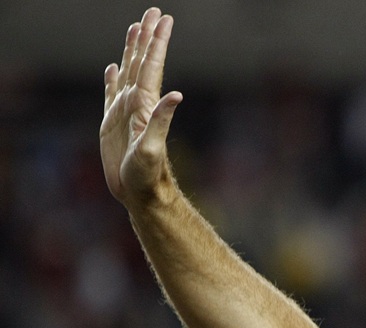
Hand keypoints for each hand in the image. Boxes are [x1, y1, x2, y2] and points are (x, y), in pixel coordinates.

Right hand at [100, 7, 182, 207]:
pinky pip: (111, 95)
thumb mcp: (154, 148)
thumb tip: (176, 95)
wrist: (140, 193)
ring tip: (135, 28)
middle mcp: (137, 104)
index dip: (157, 42)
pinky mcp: (112, 124)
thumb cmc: (148, 175)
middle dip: (147, 37)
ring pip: (128, 73)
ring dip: (132, 50)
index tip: (164, 19)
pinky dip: (112, 79)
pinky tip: (113, 68)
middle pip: (142, 62)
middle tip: (154, 12)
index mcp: (146, 105)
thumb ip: (162, 121)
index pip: (152, 66)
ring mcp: (124, 112)